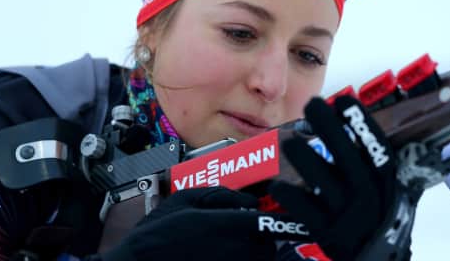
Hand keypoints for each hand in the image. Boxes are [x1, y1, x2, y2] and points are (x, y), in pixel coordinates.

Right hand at [99, 186, 308, 260]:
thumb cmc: (157, 234)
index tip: (291, 220)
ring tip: (227, 246)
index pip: (269, 224)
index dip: (282, 220)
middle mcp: (236, 251)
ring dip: (252, 253)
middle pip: (267, 246)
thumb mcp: (186, 199)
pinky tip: (217, 257)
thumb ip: (222, 195)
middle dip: (259, 238)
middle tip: (241, 232)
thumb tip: (250, 200)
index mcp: (228, 226)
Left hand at [269, 96, 418, 260]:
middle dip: (331, 131)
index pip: (377, 150)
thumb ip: (372, 164)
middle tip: (313, 104)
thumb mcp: (385, 191)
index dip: (362, 125)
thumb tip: (358, 127)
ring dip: (307, 162)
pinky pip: (308, 213)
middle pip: (350, 161)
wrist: (376, 259)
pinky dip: (293, 199)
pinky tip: (276, 184)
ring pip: (326, 186)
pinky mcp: (328, 234)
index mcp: (385, 184)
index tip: (344, 100)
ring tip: (289, 142)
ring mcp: (348, 217)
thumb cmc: (377, 218)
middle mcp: (369, 199)